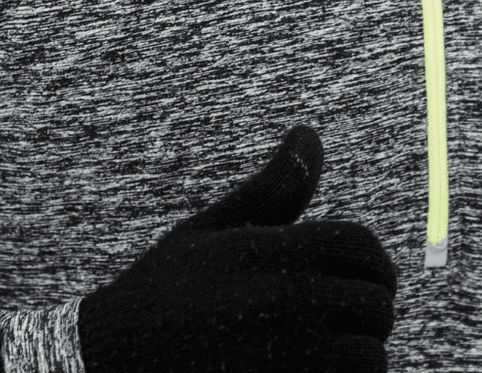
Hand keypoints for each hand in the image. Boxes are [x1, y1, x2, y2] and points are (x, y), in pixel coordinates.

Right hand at [78, 125, 395, 371]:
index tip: (366, 280)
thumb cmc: (163, 296)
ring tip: (326, 355)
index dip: (374, 263)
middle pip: (374, 302)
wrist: (106, 363)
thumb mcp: (209, 233)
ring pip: (369, 356)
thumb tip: (310, 131)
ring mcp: (282, 358)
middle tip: (343, 323)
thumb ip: (271, 189)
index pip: (360, 244)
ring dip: (358, 356)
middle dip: (367, 312)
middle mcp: (279, 302)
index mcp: (264, 252)